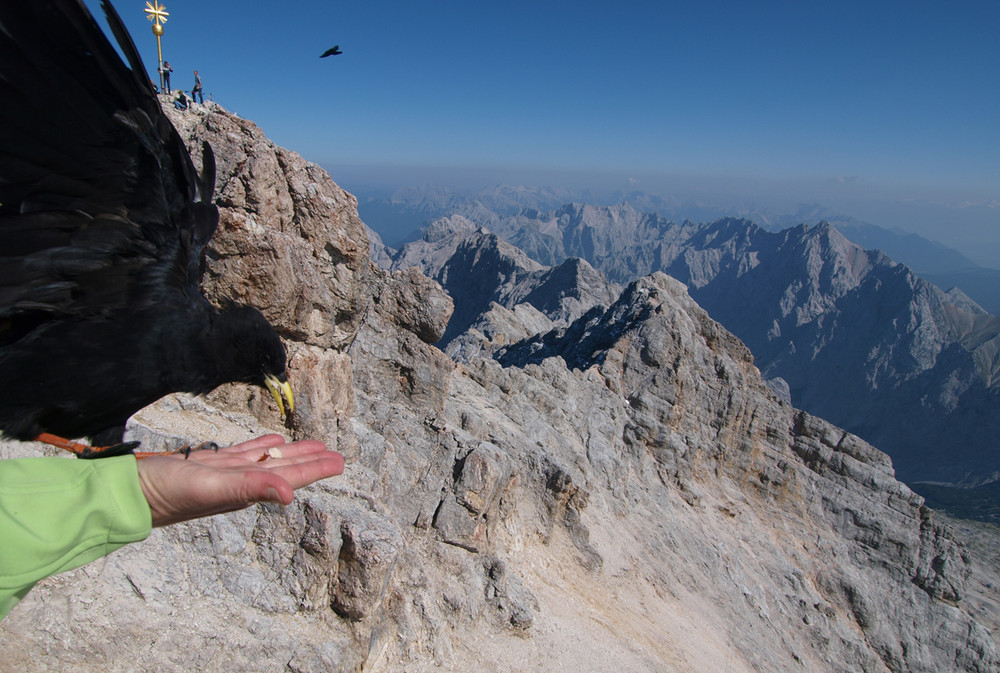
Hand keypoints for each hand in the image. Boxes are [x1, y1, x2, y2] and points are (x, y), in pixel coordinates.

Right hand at [135, 434, 344, 526]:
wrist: (129, 492)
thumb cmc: (166, 494)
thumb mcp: (210, 487)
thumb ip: (249, 489)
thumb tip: (289, 495)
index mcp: (245, 490)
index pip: (289, 477)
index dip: (315, 470)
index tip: (340, 462)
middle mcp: (240, 483)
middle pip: (284, 469)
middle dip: (310, 462)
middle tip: (337, 457)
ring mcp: (225, 474)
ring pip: (266, 460)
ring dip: (290, 454)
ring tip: (312, 447)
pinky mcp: (209, 465)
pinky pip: (243, 454)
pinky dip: (261, 447)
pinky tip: (271, 443)